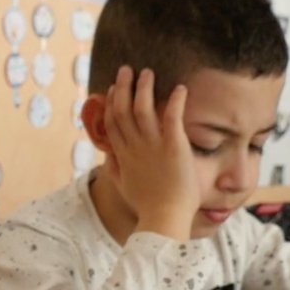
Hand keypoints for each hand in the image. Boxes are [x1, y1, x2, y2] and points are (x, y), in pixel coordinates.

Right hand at [102, 65, 199, 241]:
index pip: (112, 122)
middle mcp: (135, 146)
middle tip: (126, 70)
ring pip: (142, 108)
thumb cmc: (147, 207)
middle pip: (122, 109)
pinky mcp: (173, 146)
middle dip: (122, 87)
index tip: (111, 89)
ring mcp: (153, 145)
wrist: (163, 219)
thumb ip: (115, 169)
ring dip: (144, 88)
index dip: (110, 103)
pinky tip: (180, 89)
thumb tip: (109, 156)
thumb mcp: (124, 187)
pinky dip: (175, 100)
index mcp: (123, 155)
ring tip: (147, 73)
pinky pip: (172, 117)